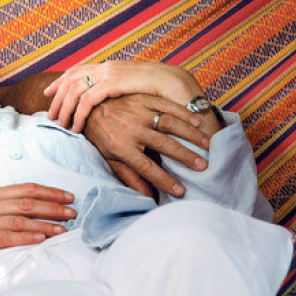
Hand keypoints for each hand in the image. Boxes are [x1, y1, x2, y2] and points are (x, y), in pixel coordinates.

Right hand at [0, 183, 75, 267]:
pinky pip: (5, 237)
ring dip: (44, 223)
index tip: (68, 196)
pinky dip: (25, 237)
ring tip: (64, 229)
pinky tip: (40, 239)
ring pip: (20, 219)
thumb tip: (26, 205)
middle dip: (53, 207)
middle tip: (73, 212)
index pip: (25, 188)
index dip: (49, 192)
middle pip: (26, 202)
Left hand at [44, 61, 201, 132]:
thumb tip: (105, 100)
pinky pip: (87, 100)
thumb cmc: (159, 91)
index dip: (60, 81)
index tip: (48, 92)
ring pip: (74, 90)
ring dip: (65, 108)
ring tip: (60, 125)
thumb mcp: (132, 88)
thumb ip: (117, 90)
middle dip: (57, 97)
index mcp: (109, 66)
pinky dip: (78, 115)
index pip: (77, 70)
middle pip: (70, 79)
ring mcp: (108, 73)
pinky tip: (76, 127)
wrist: (178, 85)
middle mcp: (106, 67)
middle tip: (50, 115)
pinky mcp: (112, 84)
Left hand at [82, 94, 210, 196]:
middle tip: (203, 166)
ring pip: (168, 122)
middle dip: (185, 156)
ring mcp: (138, 112)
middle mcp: (131, 129)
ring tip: (207, 144)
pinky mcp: (142, 98)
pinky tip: (197, 121)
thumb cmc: (101, 136)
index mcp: (121, 147)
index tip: (181, 191)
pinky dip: (183, 112)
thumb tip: (148, 197)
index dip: (163, 180)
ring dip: (189, 133)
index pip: (146, 167)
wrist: (89, 107)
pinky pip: (166, 104)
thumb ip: (129, 176)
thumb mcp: (110, 159)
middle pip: (163, 144)